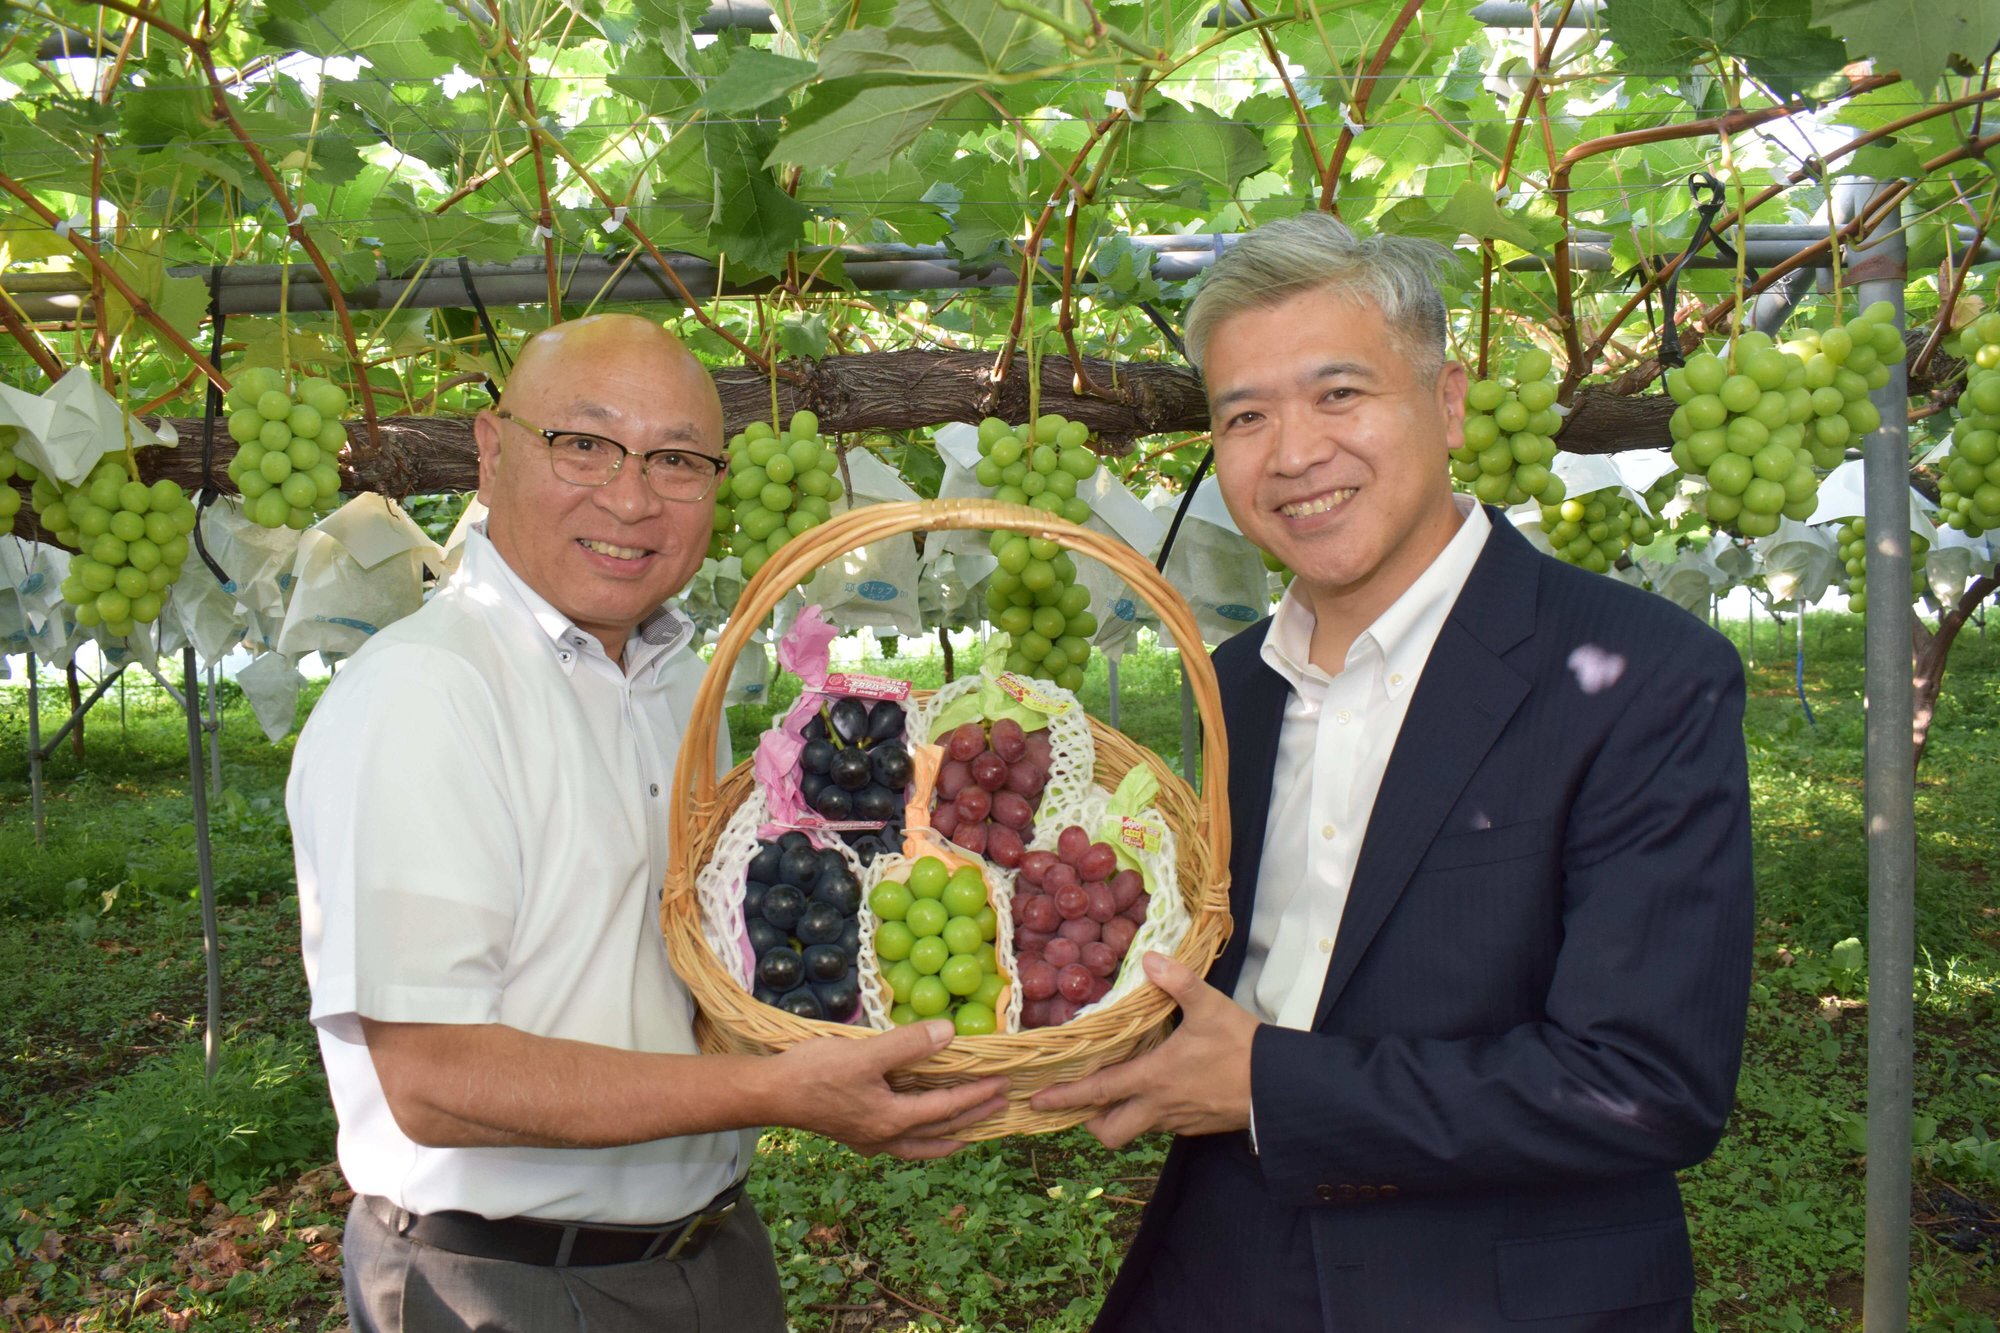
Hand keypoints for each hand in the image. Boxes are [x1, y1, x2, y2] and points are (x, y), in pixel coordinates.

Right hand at [771, 1020, 1008, 1159]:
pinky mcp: (854, 1134)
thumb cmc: (814, 1072)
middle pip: (940, 1130)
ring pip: (920, 1144)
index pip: (947, 1107)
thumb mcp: (865, 1053)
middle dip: (972, 1119)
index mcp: (893, 1119)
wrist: (768, 1093)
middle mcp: (885, 1137)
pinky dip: (921, 1138)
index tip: (1003, 1084)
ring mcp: (869, 1140)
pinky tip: (916, 1130)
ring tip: (968, 1133)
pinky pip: (901, 1142)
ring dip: (947, 1136)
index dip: (977, 1095)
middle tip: (1001, 1107)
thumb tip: (950, 1033)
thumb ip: (909, 1044)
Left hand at [1029, 952, 1257, 1149]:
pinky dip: (1149, 1112)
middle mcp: (1158, 1106)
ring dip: (1120, 1116)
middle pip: (1109, 1131)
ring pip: (1135, 1129)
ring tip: (1118, 1090)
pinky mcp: (1195, 1127)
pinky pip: (1161, 1125)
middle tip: (1081, 1101)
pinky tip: (1158, 1089)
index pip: (1098, 1092)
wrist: (1280, 1087)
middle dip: (1089, 1122)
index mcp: (1153, 1078)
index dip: (1064, 1097)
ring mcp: (1177, 1121)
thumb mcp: (1210, 1007)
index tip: (1036, 1101)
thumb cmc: (1242, 1047)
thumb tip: (1150, 957)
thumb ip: (1177, 981)